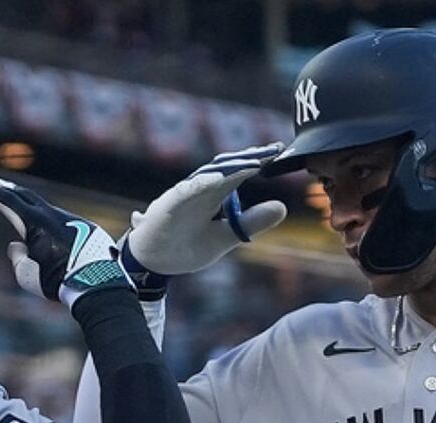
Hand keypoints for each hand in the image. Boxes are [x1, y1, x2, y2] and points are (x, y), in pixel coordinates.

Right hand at [0, 177, 131, 307]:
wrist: (97, 285)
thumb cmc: (58, 282)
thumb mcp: (26, 274)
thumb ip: (17, 256)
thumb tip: (18, 245)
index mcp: (35, 224)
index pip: (9, 202)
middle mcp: (54, 217)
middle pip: (28, 198)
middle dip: (11, 191)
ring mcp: (73, 220)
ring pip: (48, 211)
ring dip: (33, 208)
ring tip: (22, 206)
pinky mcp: (88, 228)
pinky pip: (65, 222)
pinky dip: (52, 222)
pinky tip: (49, 228)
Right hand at [119, 142, 287, 287]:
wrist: (152, 261)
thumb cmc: (185, 245)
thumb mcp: (225, 237)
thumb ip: (250, 223)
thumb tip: (282, 207)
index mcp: (215, 195)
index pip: (239, 173)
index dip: (258, 160)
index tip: (278, 150)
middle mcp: (200, 189)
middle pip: (227, 168)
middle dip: (249, 157)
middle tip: (272, 149)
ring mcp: (183, 195)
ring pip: (208, 176)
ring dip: (229, 167)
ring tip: (253, 160)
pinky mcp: (168, 206)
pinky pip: (183, 192)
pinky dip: (198, 185)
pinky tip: (214, 180)